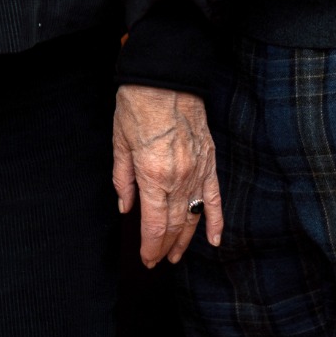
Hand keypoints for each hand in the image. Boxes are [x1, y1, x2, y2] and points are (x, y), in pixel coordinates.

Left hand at [113, 84, 222, 265]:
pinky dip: (215, 220)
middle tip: (156, 261)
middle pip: (174, 225)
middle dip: (165, 247)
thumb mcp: (120, 142)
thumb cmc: (137, 104)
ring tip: (176, 256)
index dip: (150, 246)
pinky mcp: (210, 160)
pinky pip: (215, 197)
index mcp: (153, 175)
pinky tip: (214, 239)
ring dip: (186, 239)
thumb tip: (125, 207)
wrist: (166, 76)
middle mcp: (178, 177)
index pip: (154, 225)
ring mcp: (198, 170)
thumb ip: (123, 179)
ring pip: (194, 216)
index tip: (146, 259)